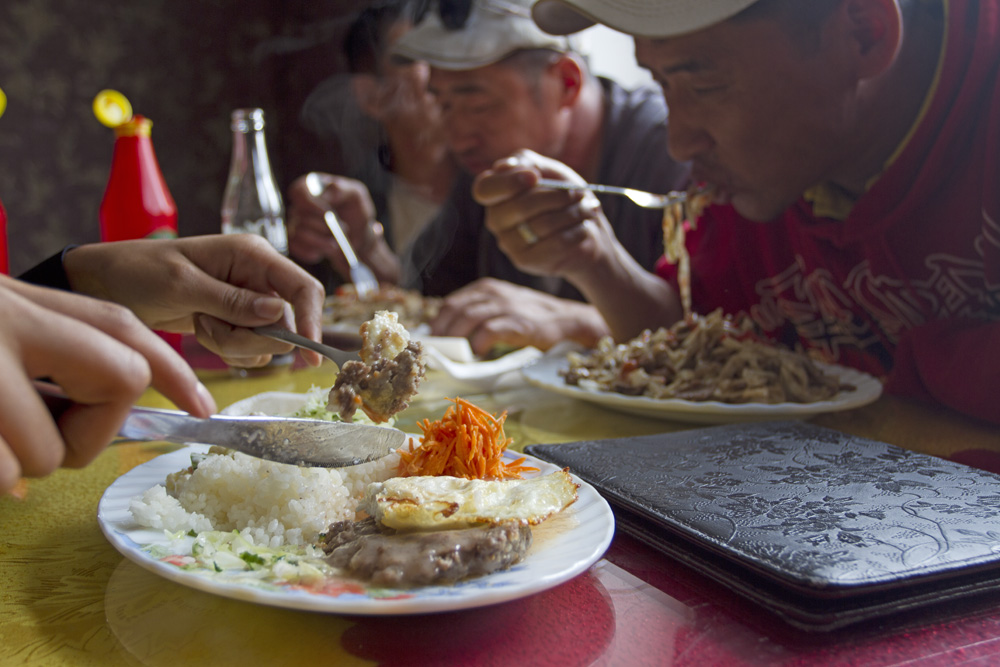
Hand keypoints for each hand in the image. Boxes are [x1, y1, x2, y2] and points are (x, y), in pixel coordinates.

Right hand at [0, 275, 214, 493]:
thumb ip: (52, 353)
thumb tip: (114, 400)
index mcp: (24, 304)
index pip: (123, 327)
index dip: (173, 372)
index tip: (203, 409)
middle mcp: (10, 320)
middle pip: (122, 379)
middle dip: (90, 431)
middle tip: (42, 436)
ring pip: (53, 451)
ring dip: (25, 461)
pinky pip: (7, 473)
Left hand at [62, 235, 325, 367]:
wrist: (107, 285)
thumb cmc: (140, 272)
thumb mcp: (184, 285)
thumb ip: (232, 301)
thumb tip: (279, 313)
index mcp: (252, 255)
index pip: (302, 288)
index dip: (311, 321)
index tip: (308, 356)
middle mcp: (257, 277)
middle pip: (286, 323)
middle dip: (251, 337)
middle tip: (211, 329)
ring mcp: (248, 301)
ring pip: (267, 341)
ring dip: (233, 344)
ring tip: (200, 324)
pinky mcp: (237, 320)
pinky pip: (250, 349)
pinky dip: (226, 349)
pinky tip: (201, 331)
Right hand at [287, 173, 396, 278]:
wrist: (357, 234)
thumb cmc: (355, 210)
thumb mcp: (356, 194)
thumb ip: (341, 189)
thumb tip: (326, 193)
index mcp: (310, 187)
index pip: (298, 192)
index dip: (311, 204)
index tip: (328, 212)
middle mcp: (298, 205)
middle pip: (300, 216)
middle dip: (325, 226)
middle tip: (344, 228)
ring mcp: (294, 224)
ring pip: (301, 234)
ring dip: (323, 241)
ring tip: (338, 241)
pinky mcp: (296, 242)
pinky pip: (299, 249)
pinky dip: (316, 251)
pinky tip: (327, 248)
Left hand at [430, 278, 609, 355]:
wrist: (568, 320)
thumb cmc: (532, 317)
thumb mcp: (503, 306)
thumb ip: (480, 313)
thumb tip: (450, 334)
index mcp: (486, 288)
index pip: (452, 302)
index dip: (437, 321)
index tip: (431, 339)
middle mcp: (493, 293)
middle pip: (455, 308)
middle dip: (441, 330)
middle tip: (435, 350)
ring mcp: (506, 306)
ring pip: (468, 317)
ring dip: (455, 337)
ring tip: (450, 353)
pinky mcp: (518, 322)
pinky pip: (489, 331)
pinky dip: (478, 343)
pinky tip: (476, 354)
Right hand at [472, 150, 618, 280]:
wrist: (584, 231)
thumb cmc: (563, 198)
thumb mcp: (549, 171)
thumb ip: (527, 162)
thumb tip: (504, 167)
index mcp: (496, 195)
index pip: (485, 189)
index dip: (508, 182)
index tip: (535, 176)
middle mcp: (496, 220)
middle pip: (520, 206)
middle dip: (557, 196)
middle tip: (579, 193)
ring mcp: (508, 243)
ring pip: (542, 225)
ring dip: (572, 213)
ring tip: (587, 209)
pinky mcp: (525, 261)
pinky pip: (554, 244)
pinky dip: (576, 231)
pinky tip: (584, 227)